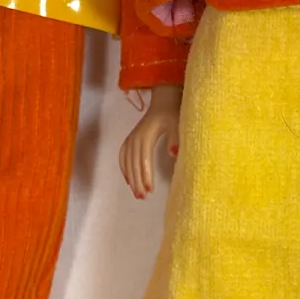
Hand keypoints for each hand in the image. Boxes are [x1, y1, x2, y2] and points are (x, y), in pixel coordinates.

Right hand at [119, 85, 181, 199]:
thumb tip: (173, 153)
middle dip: (137, 181)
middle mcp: (135, 138)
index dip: (145, 175)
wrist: (163, 101)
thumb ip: (175, 138)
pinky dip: (124, 168)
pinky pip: (123, 156)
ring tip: (137, 193)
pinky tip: (128, 180)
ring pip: (127, 162)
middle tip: (143, 196)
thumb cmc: (171, 114)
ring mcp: (131, 138)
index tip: (150, 189)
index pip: (144, 160)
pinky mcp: (130, 139)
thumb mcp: (177, 124)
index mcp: (146, 136)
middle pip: (134, 163)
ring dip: (131, 178)